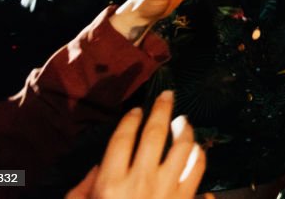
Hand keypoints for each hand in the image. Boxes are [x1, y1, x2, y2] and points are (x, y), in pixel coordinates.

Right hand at [66, 91, 203, 198]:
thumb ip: (85, 186)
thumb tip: (100, 164)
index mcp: (111, 183)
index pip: (122, 138)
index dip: (130, 119)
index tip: (137, 109)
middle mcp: (142, 182)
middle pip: (156, 135)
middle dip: (162, 110)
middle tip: (168, 94)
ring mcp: (168, 193)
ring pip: (185, 149)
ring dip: (187, 131)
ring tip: (184, 122)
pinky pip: (199, 173)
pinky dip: (200, 159)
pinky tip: (197, 152)